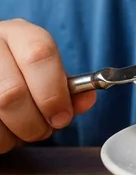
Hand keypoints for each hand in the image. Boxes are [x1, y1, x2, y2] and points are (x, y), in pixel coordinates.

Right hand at [0, 19, 95, 152]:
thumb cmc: (19, 70)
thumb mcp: (44, 68)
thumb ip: (67, 85)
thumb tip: (87, 101)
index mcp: (18, 33)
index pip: (39, 54)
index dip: (53, 91)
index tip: (62, 116)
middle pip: (12, 93)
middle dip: (34, 122)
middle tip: (45, 130)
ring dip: (14, 135)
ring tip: (23, 132)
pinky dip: (0, 140)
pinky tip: (5, 132)